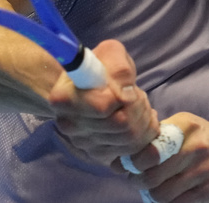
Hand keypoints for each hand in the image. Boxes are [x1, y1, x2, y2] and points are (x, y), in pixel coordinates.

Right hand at [48, 39, 159, 164]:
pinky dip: (144, 133)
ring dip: (143, 118)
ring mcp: (83, 143)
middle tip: (136, 93)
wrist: (91, 84)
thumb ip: (119, 69)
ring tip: (138, 103)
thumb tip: (127, 94)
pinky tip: (139, 118)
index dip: (123, 96)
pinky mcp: (98, 153)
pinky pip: (132, 149)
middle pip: (121, 124)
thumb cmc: (100, 66)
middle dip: (138, 106)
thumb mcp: (111, 54)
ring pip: (129, 138)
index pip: (104, 107)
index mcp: (64, 99)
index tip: (127, 86)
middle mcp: (69, 125)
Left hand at [120, 112, 208, 202]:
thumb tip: (125, 148)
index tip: (126, 166)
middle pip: (150, 174)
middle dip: (138, 181)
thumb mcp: (191, 130)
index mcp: (186, 125)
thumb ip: (163, 133)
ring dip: (152, 195)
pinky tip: (172, 196)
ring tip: (154, 190)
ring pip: (161, 192)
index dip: (132, 161)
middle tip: (137, 181)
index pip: (148, 147)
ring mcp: (204, 169)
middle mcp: (196, 145)